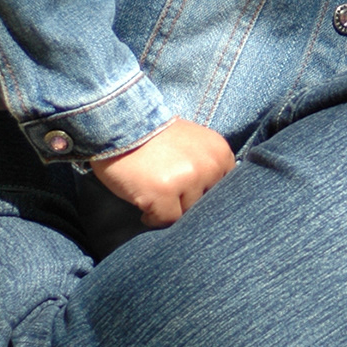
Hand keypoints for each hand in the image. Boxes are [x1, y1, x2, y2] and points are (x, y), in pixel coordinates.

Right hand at [91, 119, 234, 226]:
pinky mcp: (164, 193)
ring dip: (169, 209)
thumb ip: (208, 165)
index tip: (189, 191)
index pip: (225, 190)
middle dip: (186, 202)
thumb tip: (217, 201)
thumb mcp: (194, 143)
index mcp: (219, 152)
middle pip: (205, 205)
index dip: (204, 194)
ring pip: (186, 214)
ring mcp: (187, 179)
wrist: (121, 126)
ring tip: (154, 193)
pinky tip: (144, 204)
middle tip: (168, 192)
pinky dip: (152, 217)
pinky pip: (165, 220)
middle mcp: (208, 165)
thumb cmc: (155, 136)